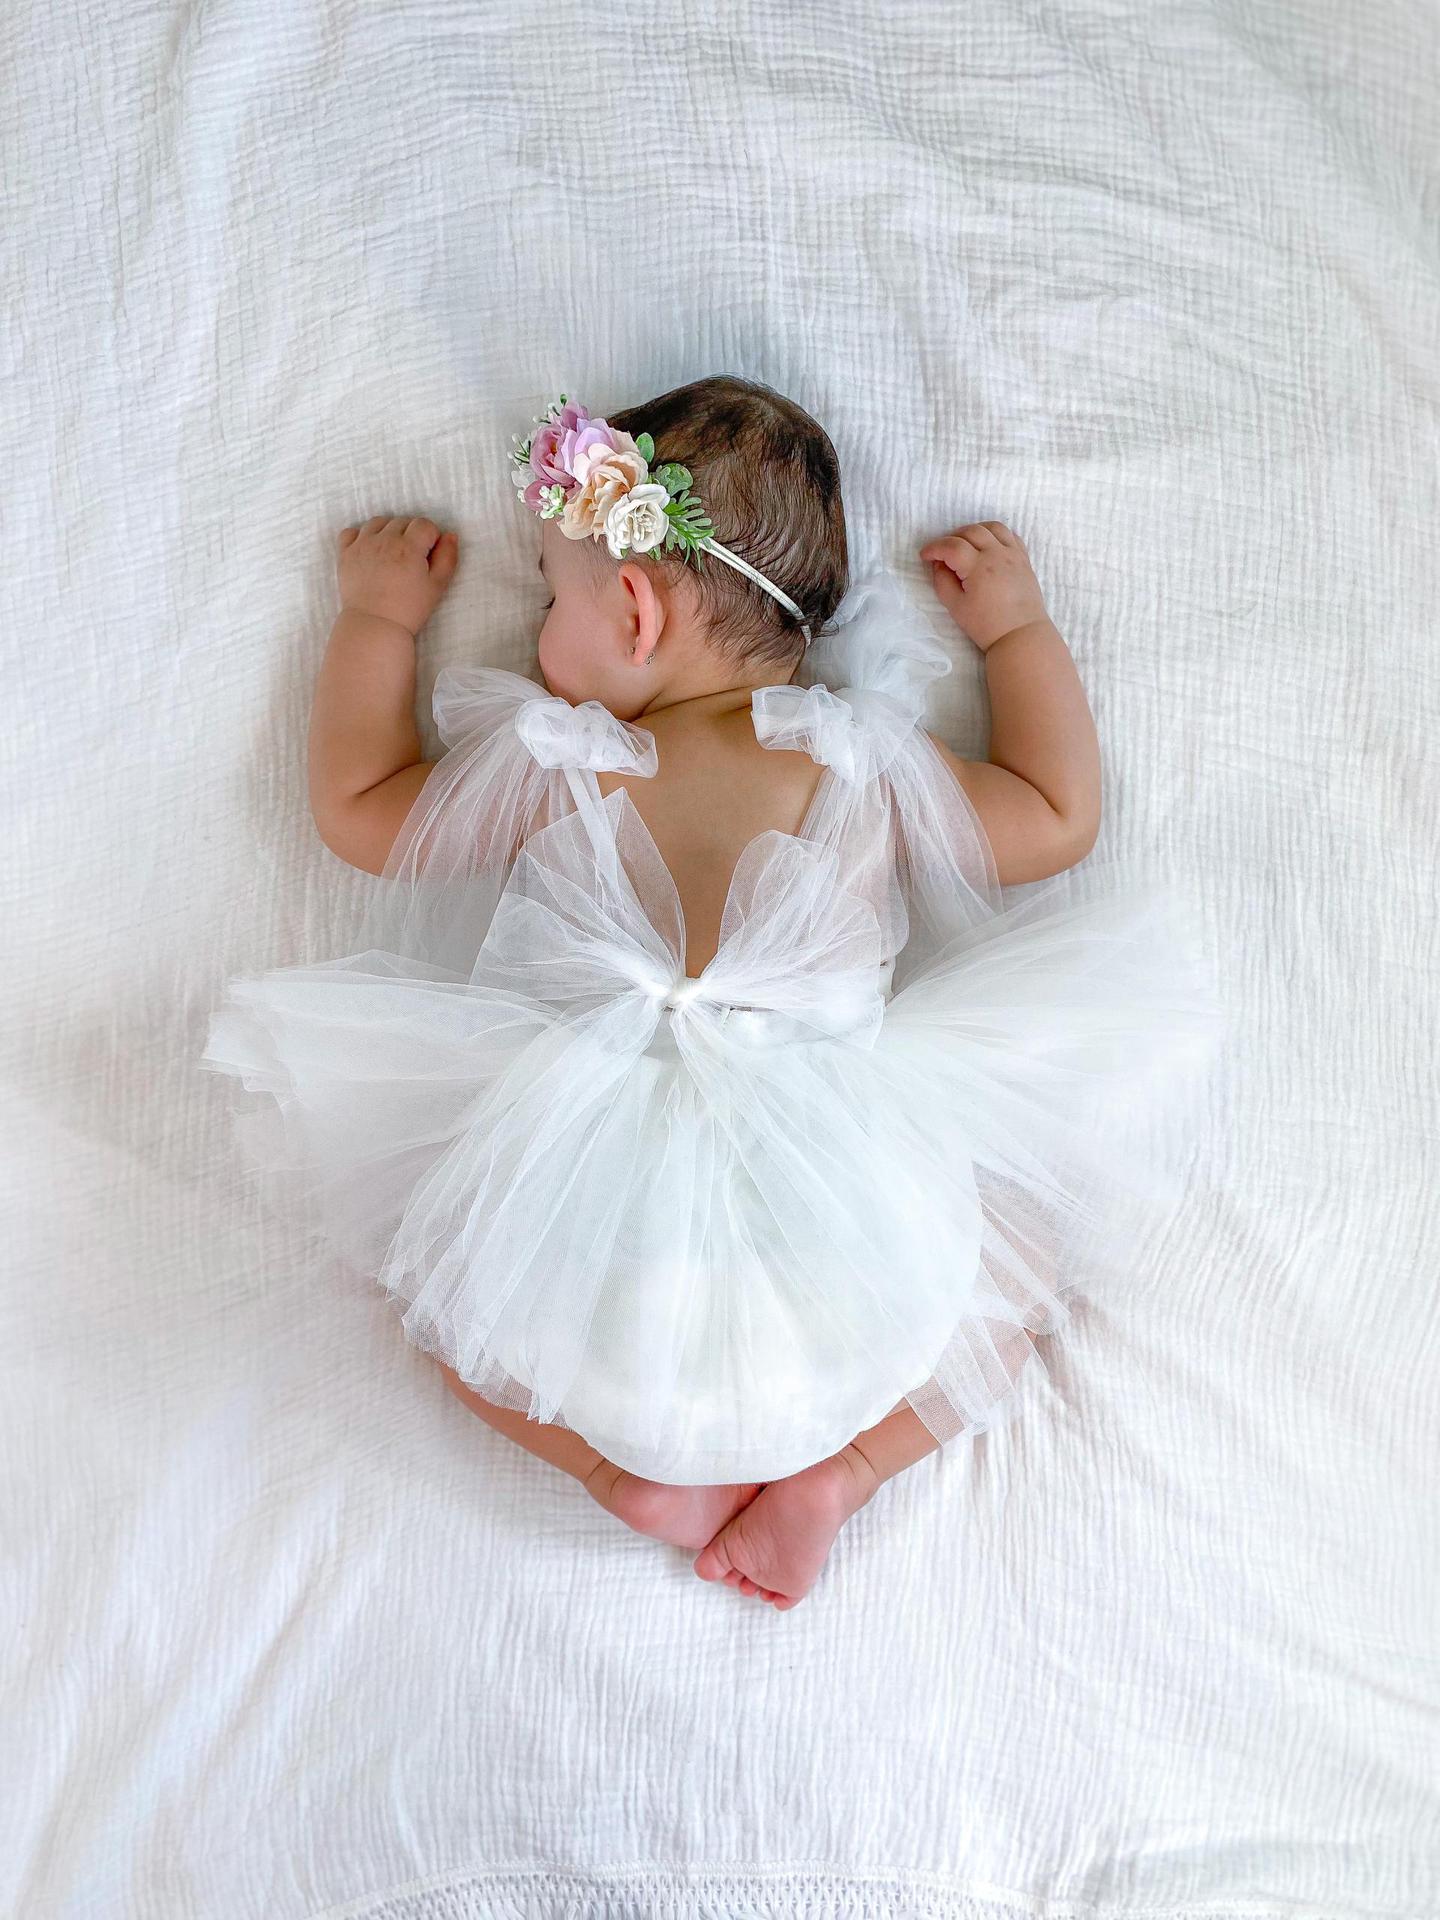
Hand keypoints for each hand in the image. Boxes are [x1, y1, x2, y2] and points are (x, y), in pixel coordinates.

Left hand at [336, 516, 459, 634]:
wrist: (375, 626)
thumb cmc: (409, 609)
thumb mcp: (437, 586)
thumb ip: (448, 558)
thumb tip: (450, 536)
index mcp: (409, 547)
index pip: (424, 524)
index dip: (430, 537)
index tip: (428, 554)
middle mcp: (384, 540)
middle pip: (402, 521)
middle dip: (410, 534)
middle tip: (410, 558)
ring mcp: (362, 545)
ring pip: (378, 522)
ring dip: (387, 531)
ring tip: (391, 552)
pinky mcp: (345, 554)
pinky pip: (351, 532)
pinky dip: (360, 536)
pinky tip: (369, 550)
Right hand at [919, 521, 1050, 652]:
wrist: (1020, 635)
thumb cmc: (986, 625)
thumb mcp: (956, 607)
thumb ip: (942, 582)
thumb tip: (939, 564)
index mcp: (979, 567)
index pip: (952, 546)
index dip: (934, 548)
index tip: (925, 556)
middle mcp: (997, 554)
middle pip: (971, 531)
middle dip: (952, 538)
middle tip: (943, 553)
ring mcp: (1013, 554)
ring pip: (992, 527)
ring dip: (975, 530)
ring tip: (965, 543)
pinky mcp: (1024, 559)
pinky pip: (1010, 535)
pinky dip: (995, 535)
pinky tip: (988, 545)